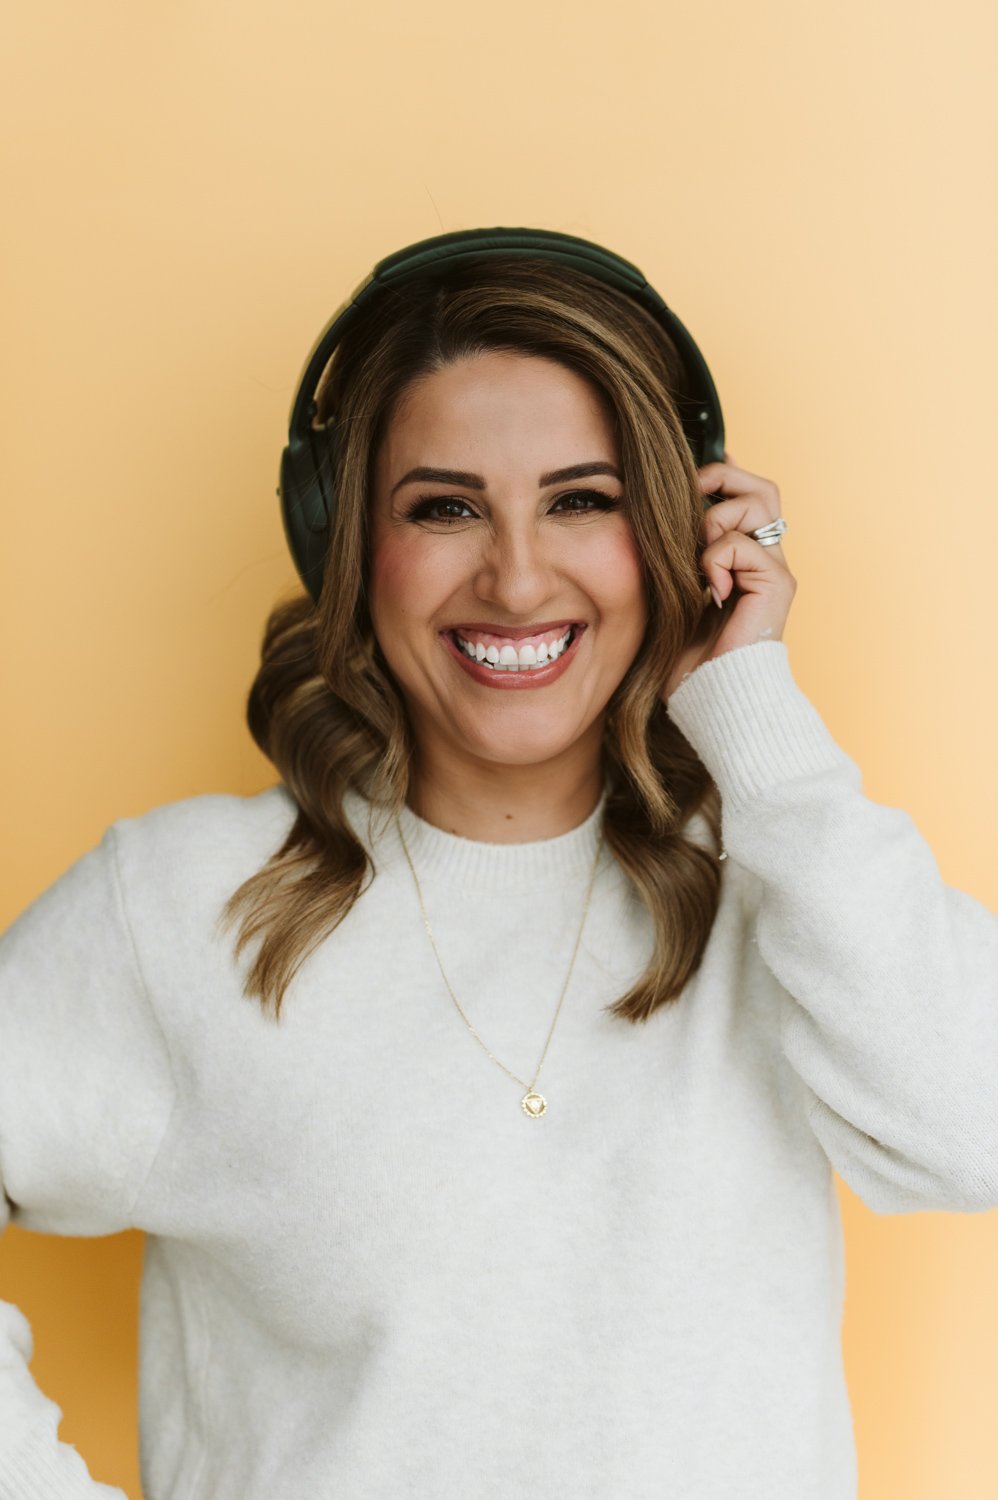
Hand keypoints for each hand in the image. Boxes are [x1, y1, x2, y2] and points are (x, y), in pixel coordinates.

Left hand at [662, 454, 796, 701]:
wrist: (709, 696)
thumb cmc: (686, 657)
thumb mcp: (671, 592)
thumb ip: (674, 554)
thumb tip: (652, 512)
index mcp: (744, 558)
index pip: (744, 495)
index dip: (717, 478)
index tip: (681, 485)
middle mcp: (765, 558)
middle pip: (761, 487)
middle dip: (722, 477)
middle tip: (689, 495)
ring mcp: (774, 569)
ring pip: (757, 501)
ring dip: (715, 517)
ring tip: (697, 556)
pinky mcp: (777, 584)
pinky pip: (740, 544)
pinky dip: (713, 560)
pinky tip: (709, 593)